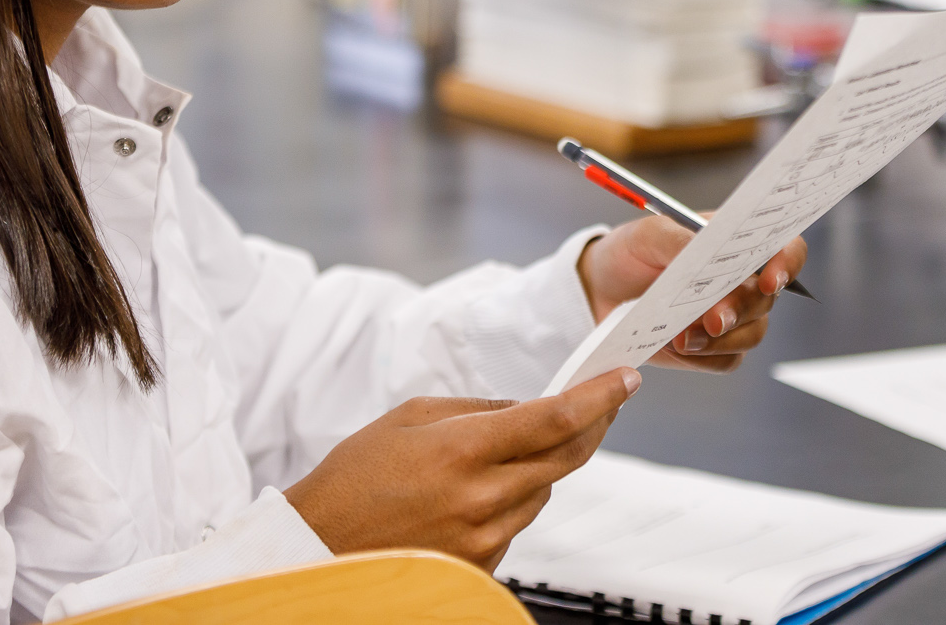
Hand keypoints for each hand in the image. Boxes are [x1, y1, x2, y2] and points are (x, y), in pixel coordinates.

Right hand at [284, 368, 638, 570]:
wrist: (320, 546)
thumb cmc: (357, 475)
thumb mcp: (412, 417)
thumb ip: (478, 409)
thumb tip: (529, 408)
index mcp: (463, 450)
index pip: (555, 419)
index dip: (599, 397)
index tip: (626, 379)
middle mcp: (481, 497)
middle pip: (566, 457)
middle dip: (593, 424)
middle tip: (606, 401)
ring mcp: (484, 538)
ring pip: (544, 490)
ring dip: (544, 464)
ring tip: (507, 449)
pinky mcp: (482, 566)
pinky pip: (518, 523)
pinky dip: (513, 499)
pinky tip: (477, 491)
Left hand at [577, 214, 806, 373]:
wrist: (601, 289)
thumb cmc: (634, 251)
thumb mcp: (650, 234)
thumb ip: (681, 240)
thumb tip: (703, 253)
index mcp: (737, 243)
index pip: (785, 249)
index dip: (787, 264)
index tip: (768, 280)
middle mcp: (743, 281)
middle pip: (767, 300)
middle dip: (740, 310)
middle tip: (712, 319)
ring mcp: (731, 318)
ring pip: (752, 335)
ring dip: (720, 340)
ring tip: (681, 338)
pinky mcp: (712, 349)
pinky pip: (726, 361)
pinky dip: (703, 357)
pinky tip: (674, 346)